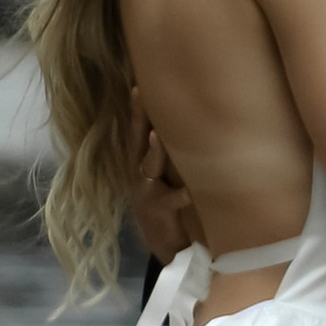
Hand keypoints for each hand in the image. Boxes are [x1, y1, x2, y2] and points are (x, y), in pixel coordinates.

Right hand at [125, 86, 195, 264]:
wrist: (163, 242)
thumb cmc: (165, 200)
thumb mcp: (160, 173)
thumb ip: (163, 150)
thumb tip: (173, 120)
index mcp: (138, 161)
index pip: (135, 129)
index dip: (135, 107)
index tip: (136, 83)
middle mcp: (138, 172)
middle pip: (136, 139)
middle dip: (138, 116)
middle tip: (139, 92)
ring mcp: (146, 191)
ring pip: (149, 165)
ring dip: (153, 150)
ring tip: (157, 135)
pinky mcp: (160, 209)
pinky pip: (172, 198)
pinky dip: (181, 193)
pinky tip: (190, 190)